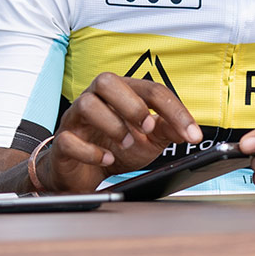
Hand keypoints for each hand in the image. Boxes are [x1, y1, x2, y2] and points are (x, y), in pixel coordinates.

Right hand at [40, 73, 201, 192]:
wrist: (83, 175)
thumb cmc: (115, 149)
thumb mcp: (149, 140)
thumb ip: (168, 131)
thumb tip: (190, 130)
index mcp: (121, 95)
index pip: (150, 90)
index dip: (174, 110)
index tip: (192, 134)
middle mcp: (97, 100)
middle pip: (107, 80)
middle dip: (132, 103)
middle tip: (147, 128)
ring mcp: (76, 120)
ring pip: (85, 104)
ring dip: (112, 124)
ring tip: (126, 143)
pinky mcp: (62, 143)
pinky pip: (68, 139)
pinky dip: (91, 151)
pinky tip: (106, 160)